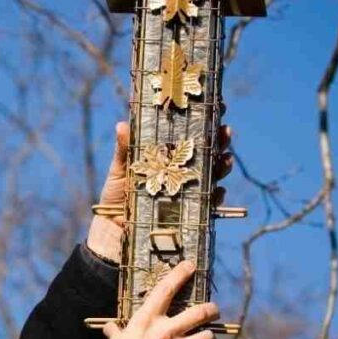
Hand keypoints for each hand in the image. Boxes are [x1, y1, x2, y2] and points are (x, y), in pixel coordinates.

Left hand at [86, 121, 234, 261]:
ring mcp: (186, 192)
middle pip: (206, 152)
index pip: (188, 135)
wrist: (112, 233)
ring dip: (223, 165)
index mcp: (165, 158)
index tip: (216, 105)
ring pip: (213, 175)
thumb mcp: (118, 171)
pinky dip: (216, 197)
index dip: (204, 120)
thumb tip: (122, 125)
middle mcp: (179, 173)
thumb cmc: (114, 199)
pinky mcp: (189, 214)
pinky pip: (209, 204)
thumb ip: (124, 150)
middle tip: (225, 130)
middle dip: (220, 140)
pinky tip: (217, 190)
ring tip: (225, 158)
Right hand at [92, 260, 217, 338]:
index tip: (190, 266)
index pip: (166, 289)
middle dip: (211, 310)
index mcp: (145, 321)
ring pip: (209, 337)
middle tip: (212, 311)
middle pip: (201, 312)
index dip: (180, 274)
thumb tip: (110, 327)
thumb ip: (116, 333)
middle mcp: (164, 333)